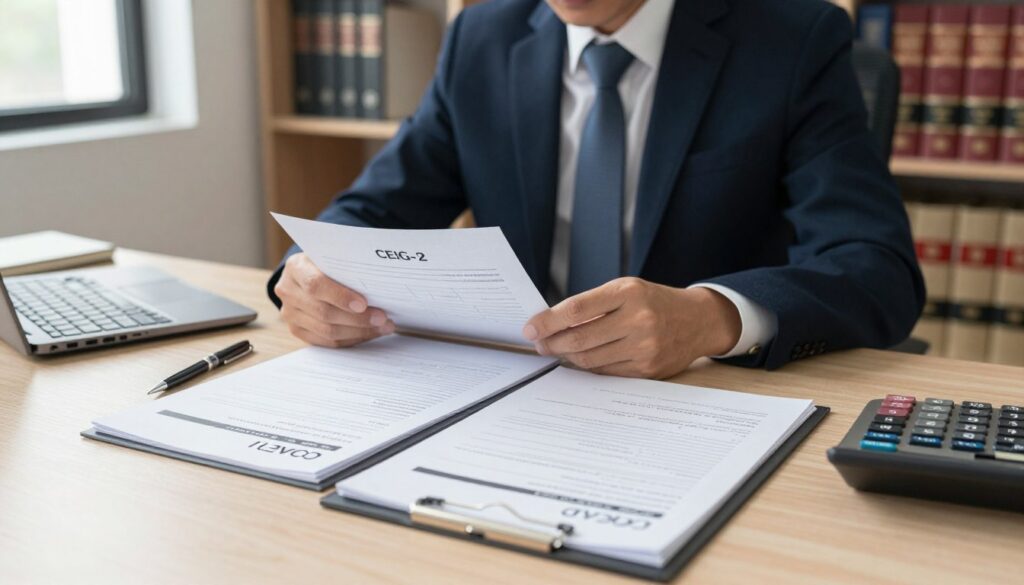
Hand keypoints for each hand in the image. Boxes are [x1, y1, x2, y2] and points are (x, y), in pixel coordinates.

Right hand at [274, 253, 394, 347]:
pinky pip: (326, 341)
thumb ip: (347, 267)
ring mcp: (290, 313)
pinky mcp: (297, 330)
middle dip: (358, 319)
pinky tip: (368, 333)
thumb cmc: (325, 264)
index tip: (363, 304)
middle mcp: (288, 291)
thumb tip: (378, 284)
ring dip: (359, 332)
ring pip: (327, 331)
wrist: (305, 274)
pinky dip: (351, 339)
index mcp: (296, 268)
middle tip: (382, 319)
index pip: (316, 285)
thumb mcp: (332, 257)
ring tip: (382, 327)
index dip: (340, 297)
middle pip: (324, 312)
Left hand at [522, 278, 740, 377]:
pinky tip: (581, 359)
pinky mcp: (648, 369)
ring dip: (567, 357)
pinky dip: (588, 366)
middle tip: (539, 343)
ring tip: (557, 350)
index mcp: (629, 293)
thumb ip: (592, 304)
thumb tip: (550, 324)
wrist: (698, 320)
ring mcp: (645, 347)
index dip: (548, 321)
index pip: (577, 309)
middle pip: (580, 339)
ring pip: (590, 359)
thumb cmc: (654, 302)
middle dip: (552, 343)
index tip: (530, 328)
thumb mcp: (626, 289)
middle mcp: (639, 320)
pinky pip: (606, 372)